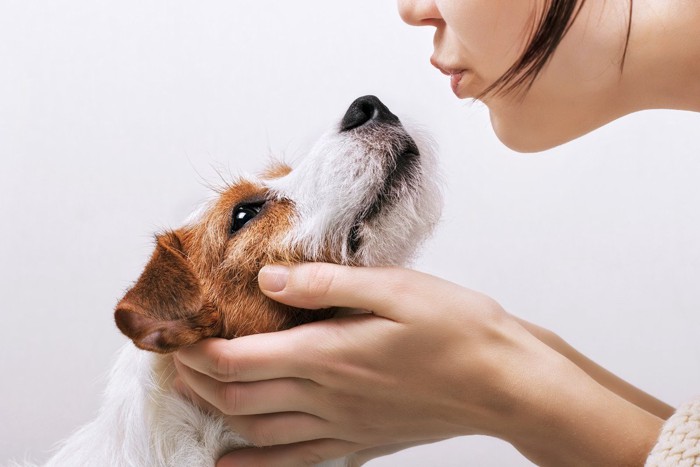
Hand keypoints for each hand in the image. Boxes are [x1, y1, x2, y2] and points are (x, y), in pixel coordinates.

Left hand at [174, 263, 662, 465]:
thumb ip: (326, 285)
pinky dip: (257, 461)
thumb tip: (267, 281)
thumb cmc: (456, 329)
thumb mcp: (395, 288)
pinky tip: (234, 460)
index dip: (197, 350)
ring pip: (258, 429)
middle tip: (175, 358)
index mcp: (329, 354)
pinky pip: (295, 460)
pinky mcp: (359, 440)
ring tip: (194, 395)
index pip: (238, 359)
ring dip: (218, 412)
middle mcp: (327, 396)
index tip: (177, 334)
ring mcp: (341, 425)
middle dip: (196, 379)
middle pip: (238, 396)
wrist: (502, 382)